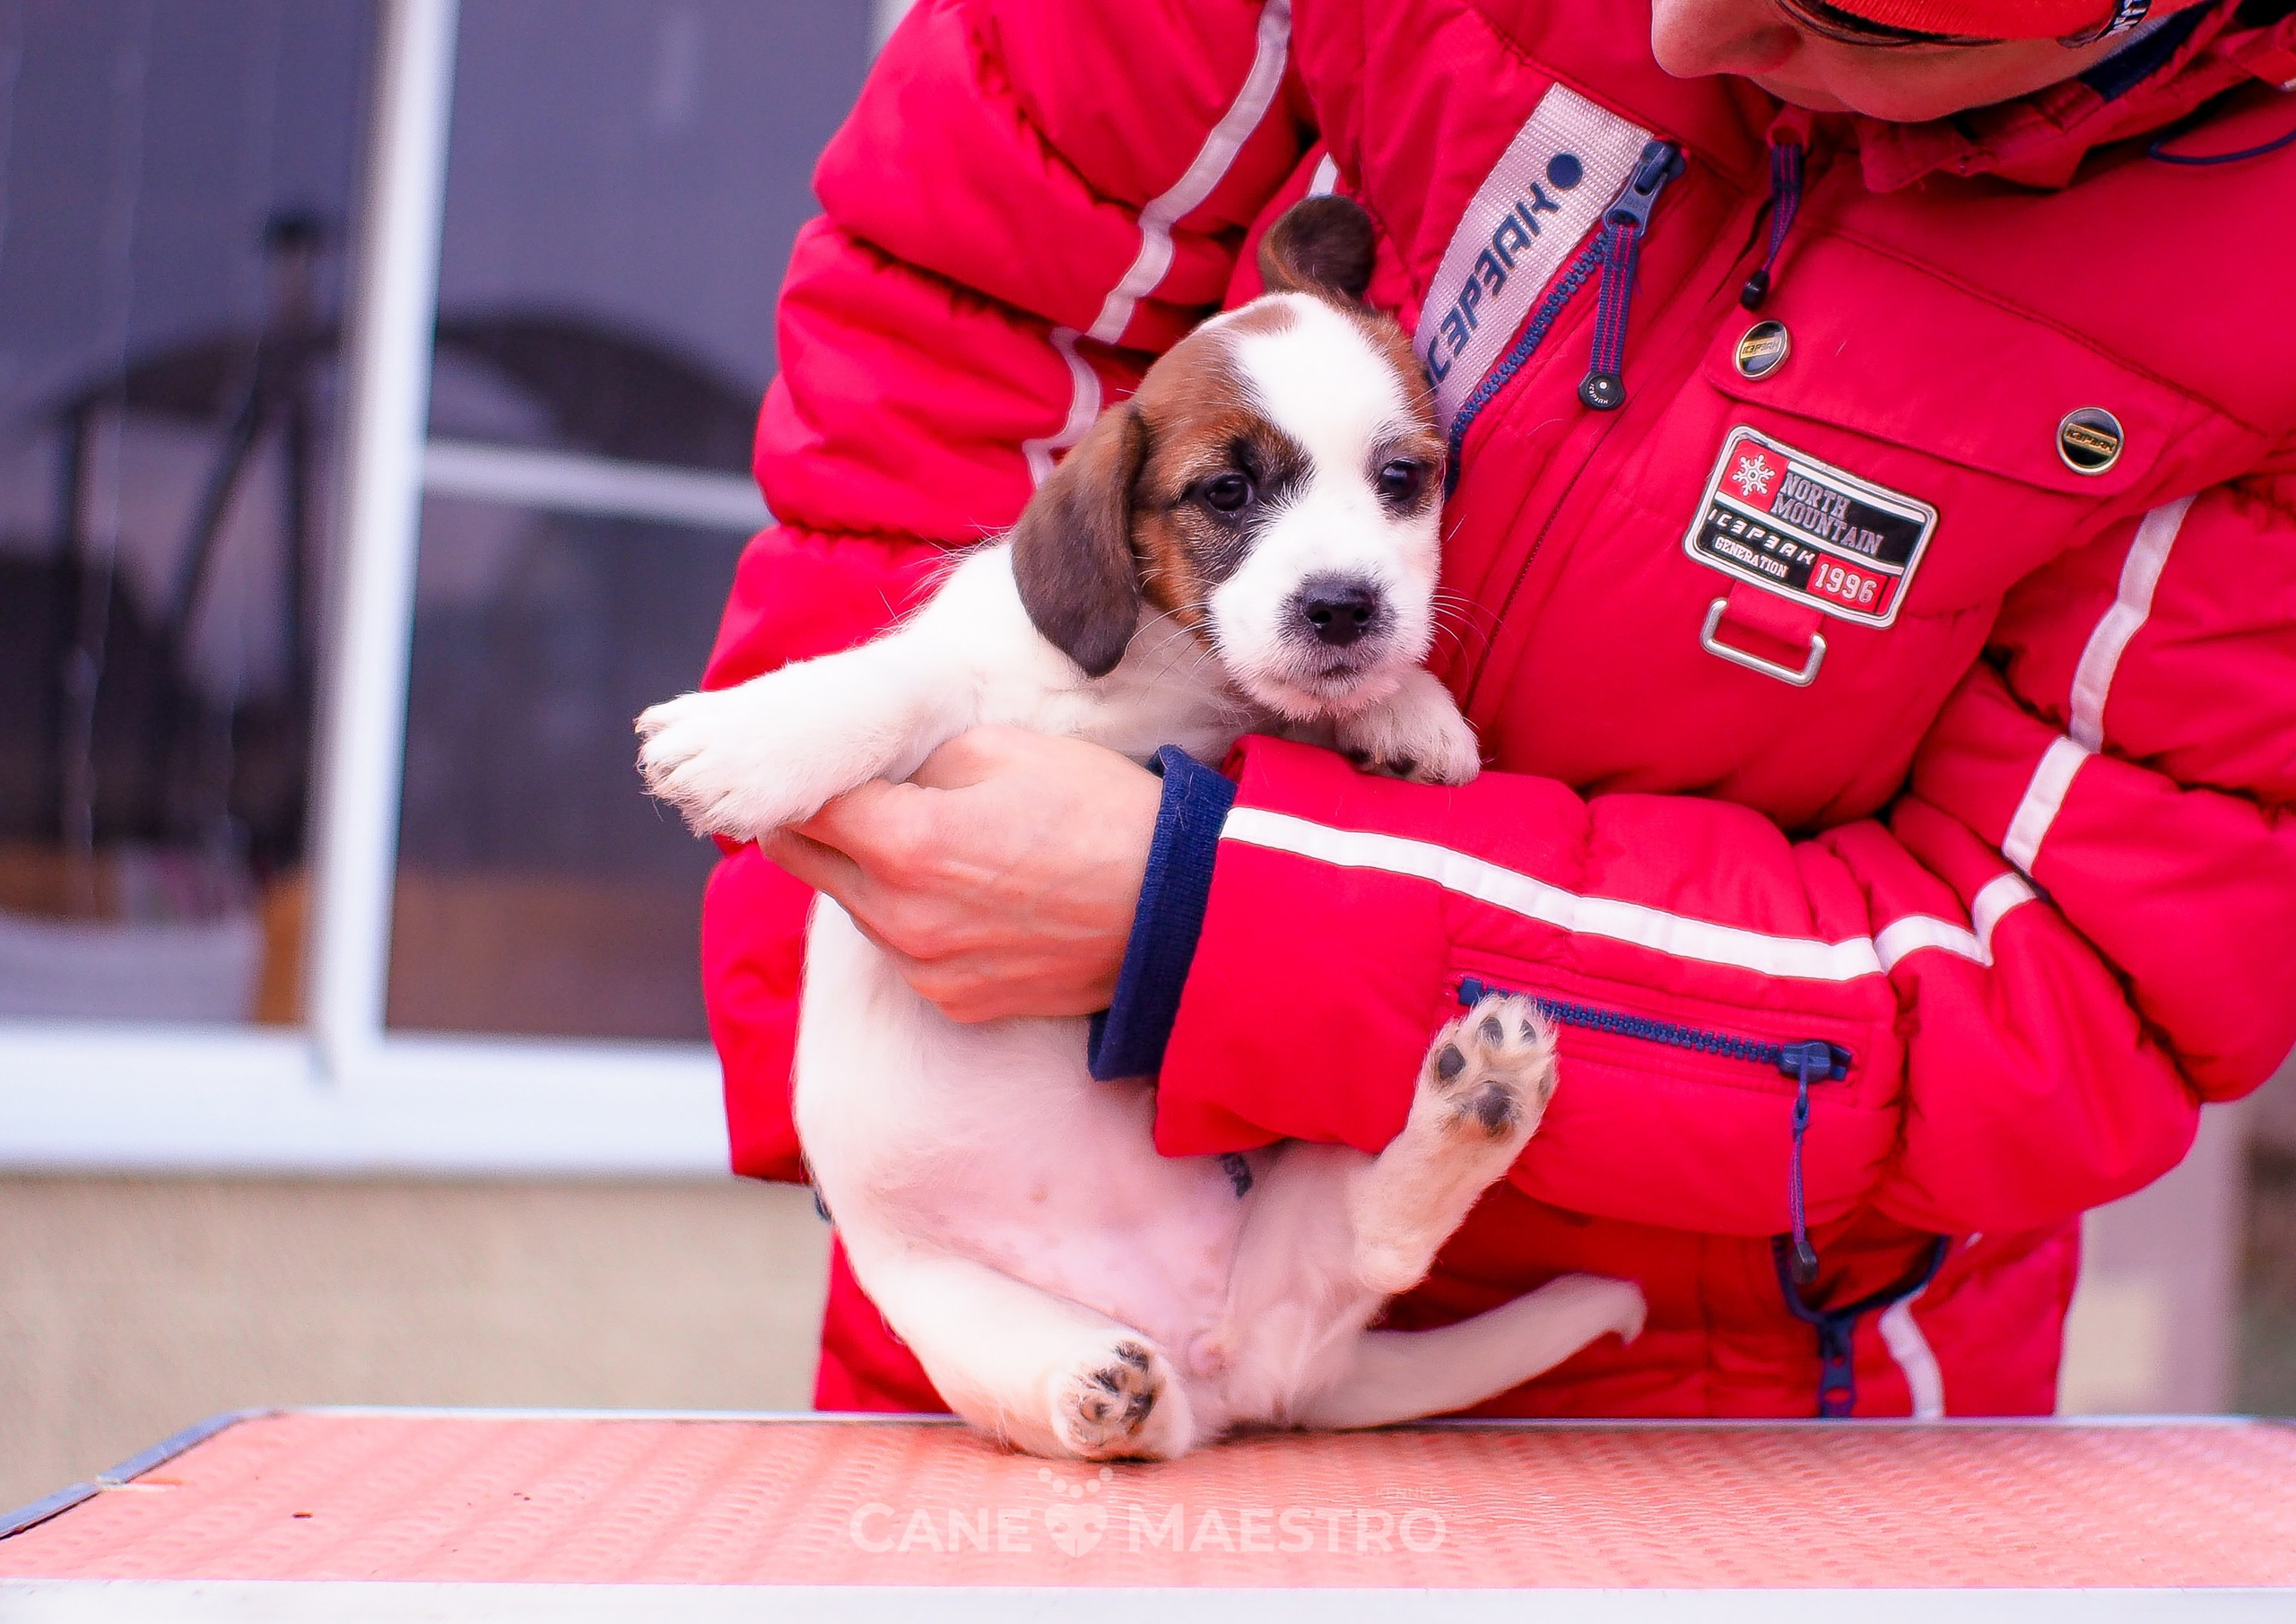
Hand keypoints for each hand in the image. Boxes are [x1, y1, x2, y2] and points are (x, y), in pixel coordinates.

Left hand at [761, 726, 1162, 1022]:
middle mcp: (898, 918)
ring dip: (867, 874)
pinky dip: (913, 920)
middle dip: (820, 824)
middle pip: (805, 863)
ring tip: (934, 843)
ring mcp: (925, 970)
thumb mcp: (1001, 748)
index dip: (796, 779)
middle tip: (855, 794)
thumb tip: (871, 778)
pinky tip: (970, 893)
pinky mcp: (956, 1003)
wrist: (1179, 910)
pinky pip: (903, 954)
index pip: (798, 809)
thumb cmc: (1100, 815)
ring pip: (854, 909)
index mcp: (904, 843)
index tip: (805, 763)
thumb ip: (913, 763)